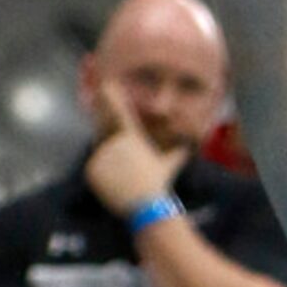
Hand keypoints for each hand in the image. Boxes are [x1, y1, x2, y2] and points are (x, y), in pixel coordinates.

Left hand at [84, 81, 182, 216]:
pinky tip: (112, 185)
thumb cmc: (160, 181)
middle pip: (106, 133)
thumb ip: (178, 151)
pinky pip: (94, 169)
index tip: (106, 82)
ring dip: (109, 163)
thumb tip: (193, 145)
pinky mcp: (92, 169)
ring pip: (102, 154)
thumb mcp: (170, 164)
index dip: (112, 95)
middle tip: (106, 126)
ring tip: (123, 177)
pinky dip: (101, 176)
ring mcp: (102, 155)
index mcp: (131, 137)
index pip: (120, 112)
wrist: (144, 204)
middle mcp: (114, 142)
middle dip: (105, 130)